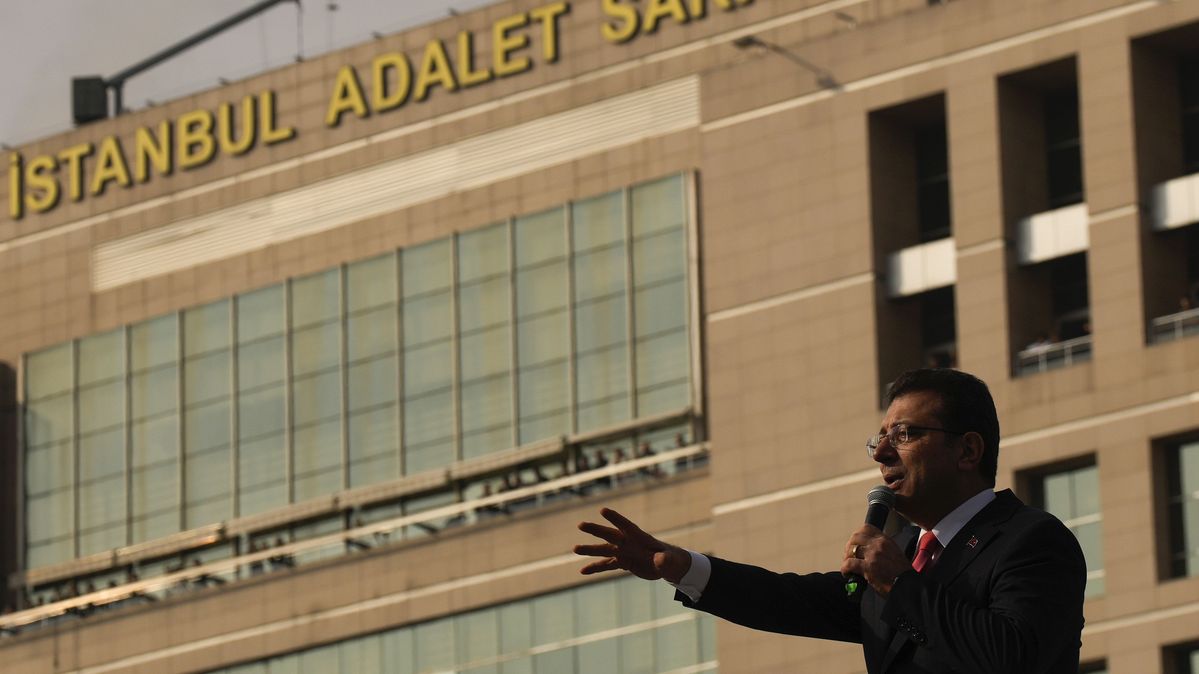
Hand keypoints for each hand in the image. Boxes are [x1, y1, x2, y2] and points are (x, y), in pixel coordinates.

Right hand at [573, 508, 691, 582]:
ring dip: (590, 550)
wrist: (668, 565)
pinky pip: (606, 565)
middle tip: (581, 525)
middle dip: (596, 530)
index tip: (603, 510)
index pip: (626, 526)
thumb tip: (660, 560)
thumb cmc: (672, 559)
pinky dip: (595, 568)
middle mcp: (628, 543)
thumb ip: (665, 560)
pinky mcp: (622, 563)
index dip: (616, 518)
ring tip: (575, 548)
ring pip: (604, 550)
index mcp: (641, 537)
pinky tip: (583, 571)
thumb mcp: (671, 561)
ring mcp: (624, 552)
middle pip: (610, 535)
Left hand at [840, 524, 911, 596]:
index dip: (858, 536)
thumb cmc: (903, 575)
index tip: (856, 544)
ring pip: (850, 549)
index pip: (866, 528)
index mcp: (886, 540)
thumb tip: (869, 552)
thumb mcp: (895, 554)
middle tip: (850, 556)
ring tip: (848, 566)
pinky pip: (849, 563)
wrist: (909, 587)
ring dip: (846, 557)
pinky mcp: (868, 567)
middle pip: (855, 537)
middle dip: (850, 546)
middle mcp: (879, 544)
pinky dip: (845, 569)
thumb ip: (883, 549)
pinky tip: (847, 574)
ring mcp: (873, 555)